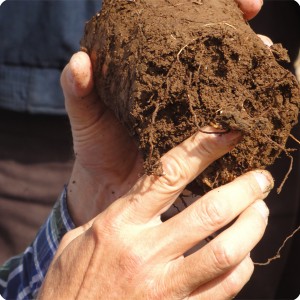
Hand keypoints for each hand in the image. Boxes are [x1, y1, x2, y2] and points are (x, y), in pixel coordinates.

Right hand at [38, 128, 272, 298]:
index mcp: (121, 222)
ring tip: (261, 210)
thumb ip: (118, 211)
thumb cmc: (72, 278)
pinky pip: (223, 289)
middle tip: (260, 178)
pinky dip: (242, 267)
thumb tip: (147, 192)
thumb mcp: (84, 235)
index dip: (203, 149)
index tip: (227, 135)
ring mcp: (163, 285)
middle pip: (209, 211)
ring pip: (224, 251)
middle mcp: (145, 251)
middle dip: (244, 189)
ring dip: (252, 226)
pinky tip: (244, 254)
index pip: (170, 174)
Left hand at [61, 0, 263, 224]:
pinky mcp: (196, 140)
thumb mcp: (84, 113)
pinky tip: (248, 107)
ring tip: (260, 61)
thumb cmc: (96, 145)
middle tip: (254, 34)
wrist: (108, 182)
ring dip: (243, 72)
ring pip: (219, 86)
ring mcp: (187, 112)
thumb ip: (78, 89)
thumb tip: (81, 61)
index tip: (232, 4)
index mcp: (145, 71)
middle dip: (233, 39)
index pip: (176, 29)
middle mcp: (171, 86)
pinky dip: (236, 114)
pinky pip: (219, 123)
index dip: (204, 11)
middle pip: (207, 53)